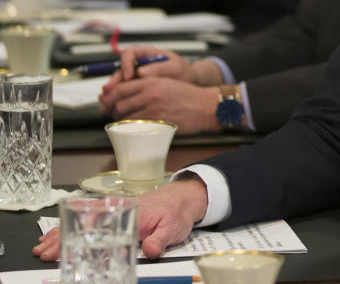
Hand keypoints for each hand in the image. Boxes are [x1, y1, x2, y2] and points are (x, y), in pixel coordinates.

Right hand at [32, 178, 207, 260]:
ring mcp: (113, 212)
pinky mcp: (113, 215)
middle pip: (83, 225)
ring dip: (60, 234)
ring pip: (81, 223)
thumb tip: (150, 251)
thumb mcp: (172, 228)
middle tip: (44, 253)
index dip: (79, 240)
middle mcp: (117, 211)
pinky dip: (70, 228)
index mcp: (129, 214)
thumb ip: (160, 240)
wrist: (183, 198)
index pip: (98, 227)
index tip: (64, 250)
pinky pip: (87, 221)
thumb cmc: (176, 212)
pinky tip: (56, 236)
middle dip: (61, 239)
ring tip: (42, 247)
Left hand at [99, 77, 220, 133]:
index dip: (109, 96)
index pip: (120, 88)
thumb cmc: (187, 95)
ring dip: (121, 119)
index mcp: (151, 81)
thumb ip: (146, 86)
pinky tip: (133, 126)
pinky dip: (131, 127)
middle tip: (111, 113)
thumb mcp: (166, 83)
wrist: (204, 106)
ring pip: (126, 115)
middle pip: (119, 103)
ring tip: (123, 120)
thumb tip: (124, 95)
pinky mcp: (158, 121)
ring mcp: (153, 108)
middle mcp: (150, 93)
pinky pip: (137, 125)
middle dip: (112, 110)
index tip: (105, 101)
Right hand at [103, 46, 223, 94]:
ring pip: (119, 82)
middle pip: (120, 70)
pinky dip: (118, 99)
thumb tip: (141, 72)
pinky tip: (114, 107)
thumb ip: (160, 68)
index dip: (126, 63)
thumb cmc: (183, 71)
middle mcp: (138, 64)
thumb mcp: (176, 67)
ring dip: (112, 92)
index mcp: (147, 54)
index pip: (130, 53)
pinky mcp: (136, 88)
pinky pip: (124, 92)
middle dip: (114, 81)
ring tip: (107, 102)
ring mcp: (135, 76)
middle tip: (109, 93)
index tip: (128, 75)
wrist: (188, 82)